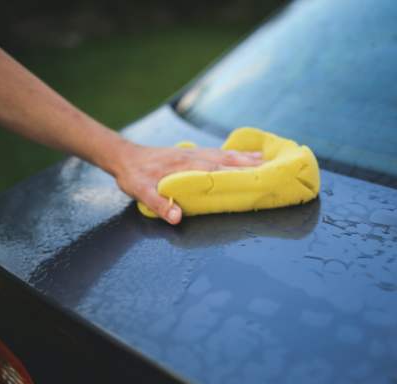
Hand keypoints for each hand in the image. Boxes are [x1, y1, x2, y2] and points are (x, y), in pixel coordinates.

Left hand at [110, 140, 264, 224]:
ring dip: (246, 157)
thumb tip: (177, 218)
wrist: (125, 156)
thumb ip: (159, 204)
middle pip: (228, 160)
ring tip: (266, 160)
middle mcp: (194, 156)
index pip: (217, 170)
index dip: (238, 174)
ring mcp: (195, 152)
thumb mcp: (140, 191)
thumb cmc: (133, 175)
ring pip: (226, 154)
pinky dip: (235, 153)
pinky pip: (219, 152)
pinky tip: (246, 155)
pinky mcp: (193, 152)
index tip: (258, 179)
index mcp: (185, 166)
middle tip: (272, 170)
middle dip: (250, 165)